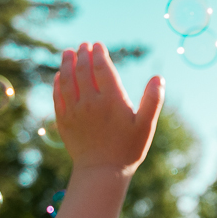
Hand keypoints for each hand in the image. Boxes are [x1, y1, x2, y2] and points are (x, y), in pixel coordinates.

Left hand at [53, 42, 164, 173]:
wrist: (102, 172)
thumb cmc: (128, 149)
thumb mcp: (146, 126)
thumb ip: (153, 101)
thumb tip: (159, 78)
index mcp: (111, 100)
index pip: (102, 68)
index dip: (99, 54)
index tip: (98, 45)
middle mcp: (90, 102)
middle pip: (82, 70)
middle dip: (82, 54)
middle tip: (83, 45)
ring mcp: (74, 111)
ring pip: (67, 80)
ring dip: (66, 64)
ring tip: (68, 53)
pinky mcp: (64, 121)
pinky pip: (58, 96)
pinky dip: (58, 83)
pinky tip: (59, 77)